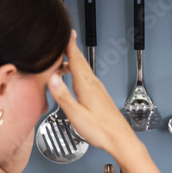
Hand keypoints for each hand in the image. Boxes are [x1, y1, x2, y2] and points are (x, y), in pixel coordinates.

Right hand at [46, 34, 137, 158]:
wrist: (120, 139)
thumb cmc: (101, 130)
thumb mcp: (76, 114)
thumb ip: (63, 96)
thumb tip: (52, 78)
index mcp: (86, 85)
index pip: (76, 59)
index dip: (69, 45)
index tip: (65, 33)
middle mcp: (93, 84)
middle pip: (80, 61)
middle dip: (71, 49)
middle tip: (63, 39)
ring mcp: (98, 90)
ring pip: (84, 69)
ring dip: (74, 61)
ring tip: (64, 59)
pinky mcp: (101, 96)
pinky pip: (88, 78)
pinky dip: (79, 72)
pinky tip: (76, 78)